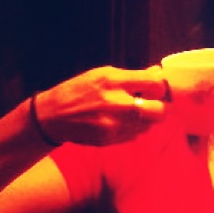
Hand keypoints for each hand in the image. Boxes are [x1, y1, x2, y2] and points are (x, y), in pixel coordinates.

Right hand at [36, 66, 168, 145]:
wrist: (53, 116)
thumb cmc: (79, 90)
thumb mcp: (103, 75)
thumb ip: (133, 76)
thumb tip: (157, 72)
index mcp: (114, 82)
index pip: (154, 84)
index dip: (160, 87)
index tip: (155, 88)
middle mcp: (115, 104)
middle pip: (159, 111)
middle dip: (160, 107)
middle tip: (153, 103)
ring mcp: (113, 125)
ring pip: (148, 125)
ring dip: (146, 119)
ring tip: (133, 112)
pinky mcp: (110, 140)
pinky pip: (136, 135)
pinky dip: (134, 128)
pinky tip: (122, 121)